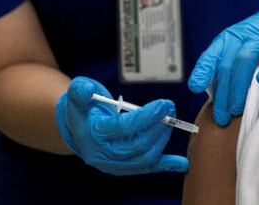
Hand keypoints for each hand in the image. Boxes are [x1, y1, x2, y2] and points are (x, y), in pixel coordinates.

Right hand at [55, 77, 188, 175]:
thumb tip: (85, 89)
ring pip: (145, 158)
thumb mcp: (76, 94)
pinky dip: (166, 165)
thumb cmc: (82, 109)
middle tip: (170, 109)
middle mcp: (103, 154)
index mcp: (93, 134)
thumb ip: (79, 90)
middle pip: (137, 144)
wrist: (77, 130)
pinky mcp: (125, 168)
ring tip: (171, 120)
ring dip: (162, 139)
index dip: (147, 116)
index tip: (163, 104)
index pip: (124, 128)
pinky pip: (148, 168)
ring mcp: (115, 164)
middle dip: (158, 126)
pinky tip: (182, 163)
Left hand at [188, 0, 258, 125]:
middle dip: (223, 93)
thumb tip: (216, 98)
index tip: (196, 87)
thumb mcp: (240, 45)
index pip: (212, 55)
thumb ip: (229, 66)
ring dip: (239, 86)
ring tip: (237, 109)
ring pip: (245, 60)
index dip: (203, 71)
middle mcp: (243, 37)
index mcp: (229, 39)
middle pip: (227, 64)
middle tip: (222, 117)